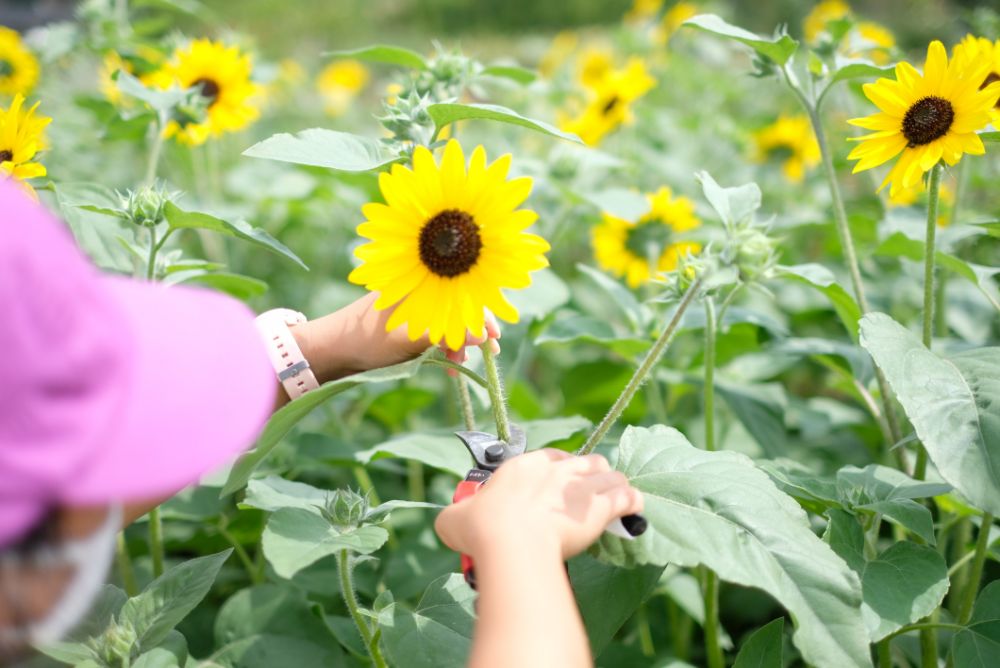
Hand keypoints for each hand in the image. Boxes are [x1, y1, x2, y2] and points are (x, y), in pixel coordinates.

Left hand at [291, 292, 499, 383]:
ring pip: (448, 320)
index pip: (463, 294)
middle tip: (485, 354)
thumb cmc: (367, 339)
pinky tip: (447, 362)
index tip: (493, 339)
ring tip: (458, 365)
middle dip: (473, 331)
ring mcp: (413, 306)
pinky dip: (445, 345)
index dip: (482, 315)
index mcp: (419, 284)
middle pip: (459, 306)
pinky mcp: (406, 322)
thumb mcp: (411, 339)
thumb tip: (484, 335)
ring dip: (459, 341)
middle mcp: (419, 290)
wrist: (330, 349)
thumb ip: (448, 335)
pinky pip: (436, 330)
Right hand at [434, 449, 643, 560]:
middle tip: (586, 494)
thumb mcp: (455, 519)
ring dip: (613, 485)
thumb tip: (452, 520)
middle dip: (589, 474)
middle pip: (585, 460)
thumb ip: (457, 514)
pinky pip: (626, 498)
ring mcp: (579, 487)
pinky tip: (635, 510)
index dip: (558, 470)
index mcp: (523, 466)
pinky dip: (632, 503)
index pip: (550, 457)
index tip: (556, 486)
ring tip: (615, 499)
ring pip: (609, 474)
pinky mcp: (598, 508)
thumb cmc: (481, 530)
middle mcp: (556, 470)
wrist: (509, 544)